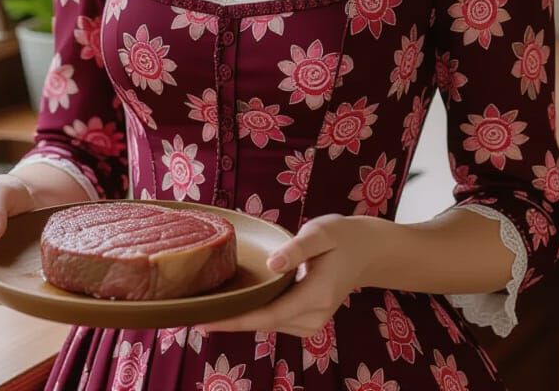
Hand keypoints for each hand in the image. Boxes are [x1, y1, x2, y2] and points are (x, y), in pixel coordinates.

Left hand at [194, 213, 382, 337]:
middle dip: (229, 319)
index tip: (204, 320)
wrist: (366, 251)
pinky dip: (253, 313)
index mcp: (316, 295)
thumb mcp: (321, 234)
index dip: (234, 320)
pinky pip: (274, 319)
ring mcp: (311, 323)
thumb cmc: (342, 237)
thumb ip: (296, 249)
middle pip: (263, 323)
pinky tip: (233, 303)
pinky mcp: (306, 320)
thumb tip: (271, 264)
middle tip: (192, 310)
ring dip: (239, 317)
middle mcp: (313, 317)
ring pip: (268, 323)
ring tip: (206, 306)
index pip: (268, 315)